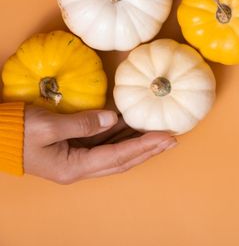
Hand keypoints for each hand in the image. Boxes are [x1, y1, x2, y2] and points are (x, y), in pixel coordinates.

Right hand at [24, 106, 176, 183]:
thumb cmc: (16, 131)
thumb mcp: (47, 126)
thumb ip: (82, 123)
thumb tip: (112, 118)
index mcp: (73, 167)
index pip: (118, 156)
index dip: (145, 146)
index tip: (167, 137)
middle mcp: (79, 168)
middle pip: (123, 159)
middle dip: (149, 149)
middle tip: (173, 138)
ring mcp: (77, 160)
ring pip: (117, 154)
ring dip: (139, 144)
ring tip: (161, 135)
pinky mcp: (74, 150)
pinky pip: (105, 145)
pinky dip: (122, 137)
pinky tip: (134, 128)